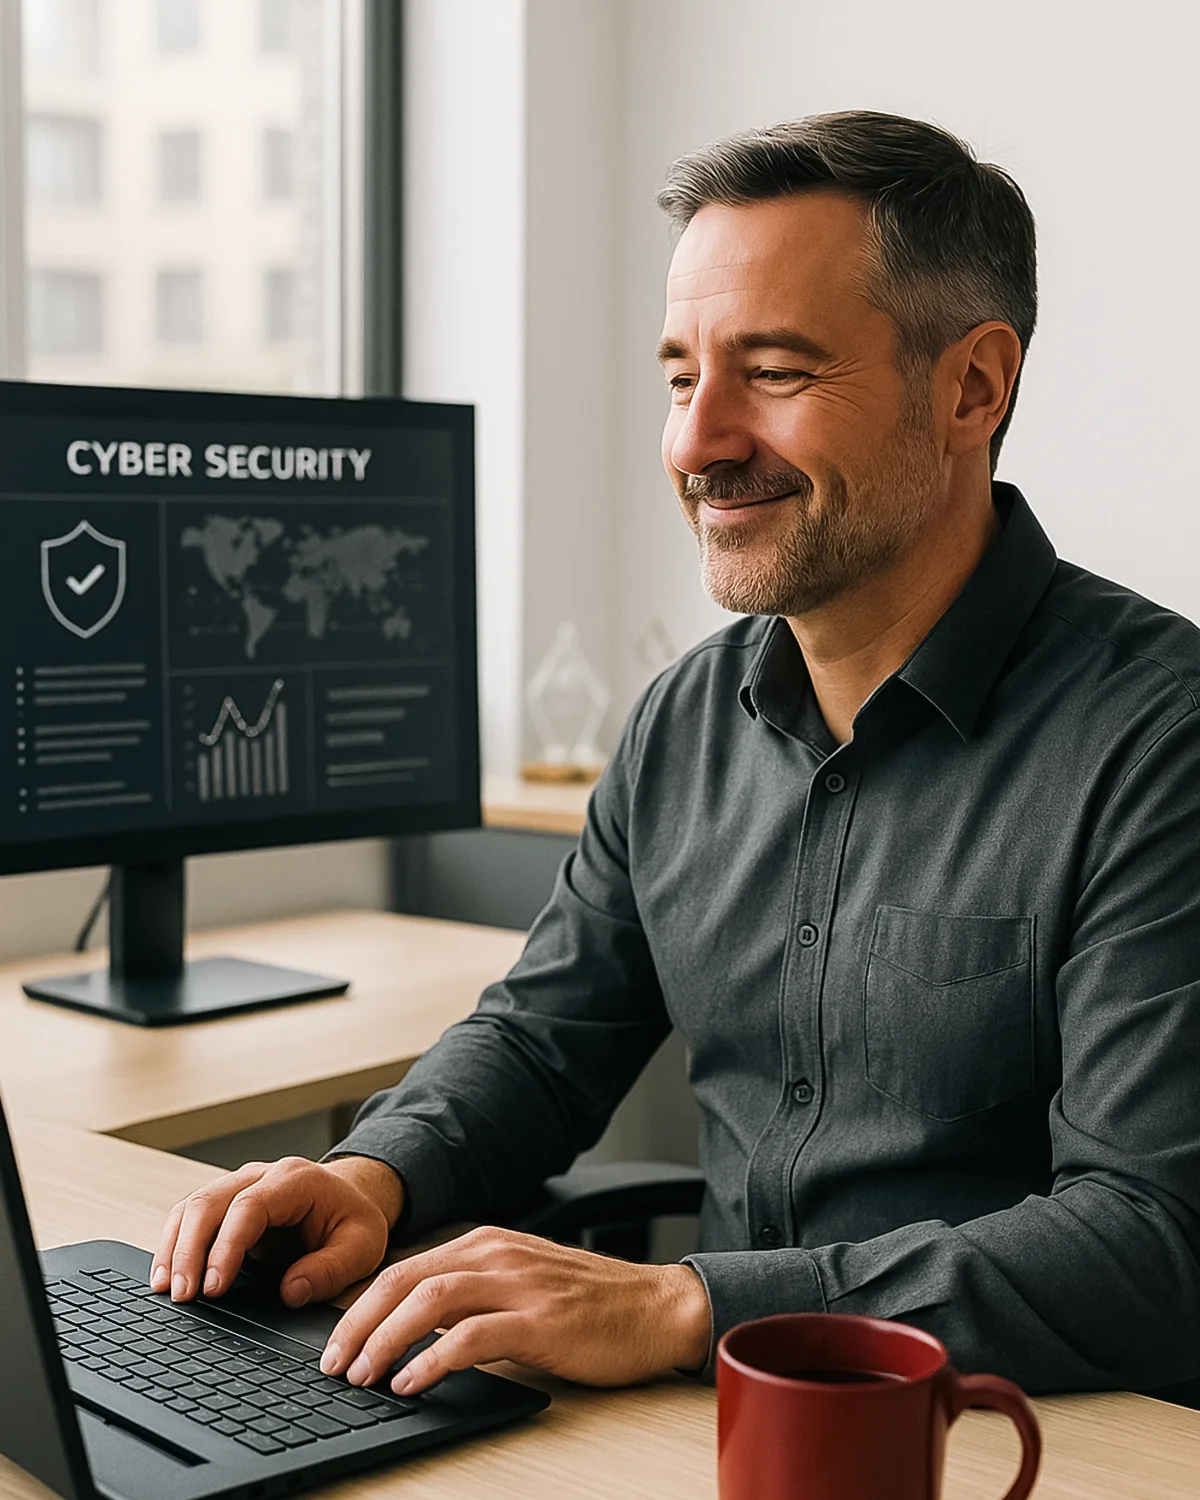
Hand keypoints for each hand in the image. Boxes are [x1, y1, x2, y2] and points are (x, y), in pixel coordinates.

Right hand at [151, 1155, 404, 1307]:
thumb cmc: (354, 1220)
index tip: (214, 1288)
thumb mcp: (362, 1246)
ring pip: (192, 1206)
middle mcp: (260, 1175)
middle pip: (209, 1202)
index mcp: (295, 1181)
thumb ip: (330, 1269)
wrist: (349, 1196)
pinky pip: (190, 1216)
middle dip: (189, 1250)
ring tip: (166, 1289)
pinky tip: (166, 1274)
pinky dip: (173, 1243)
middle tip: (183, 1296)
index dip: (226, 1248)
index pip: (248, 1208)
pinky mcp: (225, 1203)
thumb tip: (291, 1292)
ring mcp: (238, 1184)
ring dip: (173, 1247)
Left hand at [318, 1226, 712, 1395]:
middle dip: (358, 1324)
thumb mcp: (522, 1282)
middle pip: (404, 1281)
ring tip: (363, 1376)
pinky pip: (471, 1337)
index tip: (336, 1343)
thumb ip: (474, 1291)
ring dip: (385, 1340)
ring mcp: (519, 1285)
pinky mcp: (541, 1322)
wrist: (657, 1307)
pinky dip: (432, 1360)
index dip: (361, 1306)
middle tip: (334, 1365)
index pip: (404, 1269)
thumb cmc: (591, 1302)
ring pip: (429, 1302)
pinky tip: (413, 1383)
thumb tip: (412, 1326)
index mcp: (487, 1243)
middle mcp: (497, 1255)